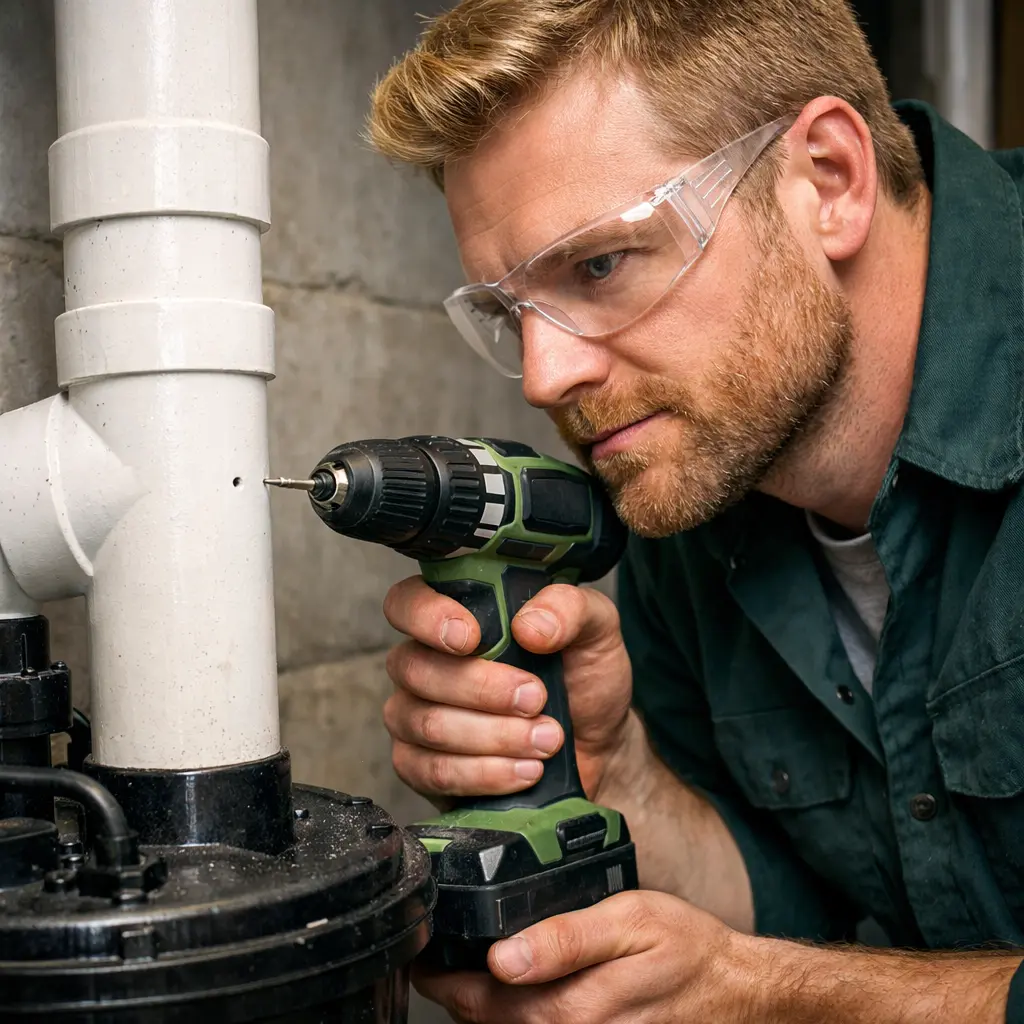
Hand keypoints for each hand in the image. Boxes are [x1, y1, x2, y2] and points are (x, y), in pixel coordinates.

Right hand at [382, 576, 633, 804]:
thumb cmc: (584, 679)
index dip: (427, 617)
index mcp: (457, 616)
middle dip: (483, 690)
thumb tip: (529, 627)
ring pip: (428, 724)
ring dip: (494, 736)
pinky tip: (525, 770)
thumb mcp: (595, 629)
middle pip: (416, 669)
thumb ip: (568, 608)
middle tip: (537, 699)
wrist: (598, 748)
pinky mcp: (421, 767)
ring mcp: (415, 716)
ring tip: (546, 740)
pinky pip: (433, 772)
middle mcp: (425, 662)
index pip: (406, 603)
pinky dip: (485, 774)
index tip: (471, 638)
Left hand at [414, 891, 745, 1022]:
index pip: (483, 1003)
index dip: (444, 983)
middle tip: (437, 960)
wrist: (735, 991)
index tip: (422, 960)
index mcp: (572, 1009)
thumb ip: (564, 939)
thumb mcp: (629, 920)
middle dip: (457, 995)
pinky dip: (516, 1019)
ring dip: (483, 1010)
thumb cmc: (686, 948)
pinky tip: (514, 995)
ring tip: (465, 974)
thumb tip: (501, 957)